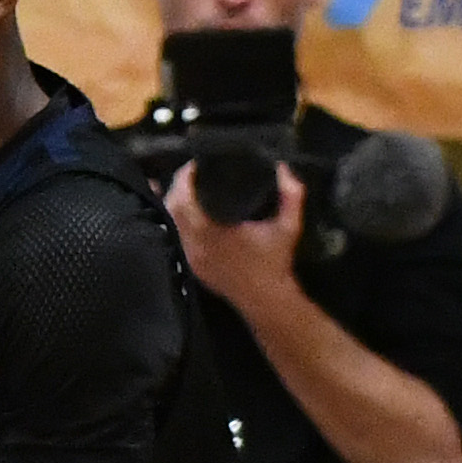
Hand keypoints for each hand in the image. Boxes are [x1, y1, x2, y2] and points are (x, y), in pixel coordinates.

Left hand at [166, 161, 306, 318]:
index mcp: (212, 231)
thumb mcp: (289, 226)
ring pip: (170, 222)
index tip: (195, 165)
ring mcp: (189, 255)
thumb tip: (283, 168)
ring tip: (188, 186)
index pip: (184, 200)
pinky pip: (175, 235)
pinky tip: (186, 210)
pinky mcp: (189, 263)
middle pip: (172, 208)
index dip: (185, 179)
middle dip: (178, 187)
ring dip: (175, 202)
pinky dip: (177, 220)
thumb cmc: (275, 260)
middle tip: (191, 173)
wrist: (264, 297)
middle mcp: (194, 243)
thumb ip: (291, 196)